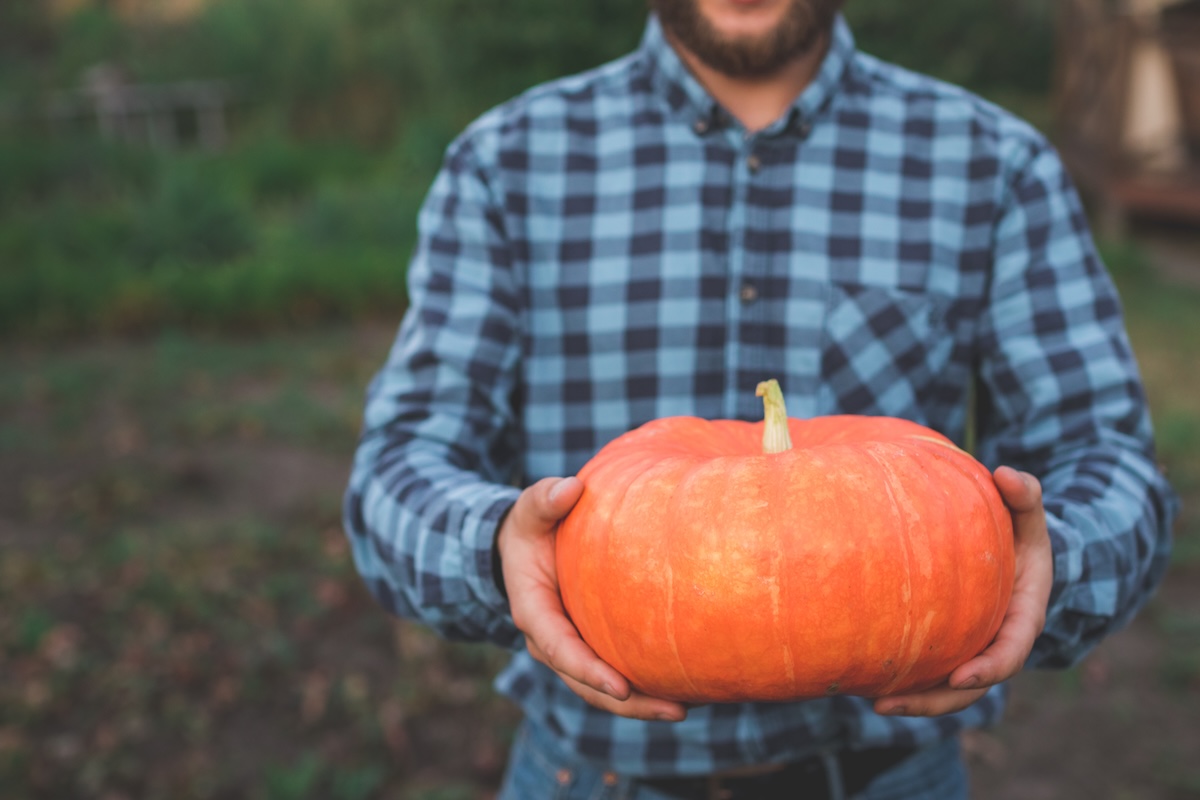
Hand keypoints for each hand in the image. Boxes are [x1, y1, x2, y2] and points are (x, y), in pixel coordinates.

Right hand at [497, 476, 688, 721]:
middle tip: (674, 710)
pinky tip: (682, 688)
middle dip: (628, 703)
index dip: (588, 670)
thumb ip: (544, 499)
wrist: (524, 547)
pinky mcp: (590, 647)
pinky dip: (643, 686)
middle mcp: (549, 640)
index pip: (559, 648)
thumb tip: (570, 488)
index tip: (622, 686)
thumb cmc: (532, 525)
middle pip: (585, 683)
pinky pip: (614, 674)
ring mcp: (570, 648)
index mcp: (533, 610)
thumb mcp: (530, 510)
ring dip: (640, 704)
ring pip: (601, 689)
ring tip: (684, 709)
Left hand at [874, 466, 1053, 716]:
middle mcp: (997, 643)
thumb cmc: (1020, 533)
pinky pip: (930, 672)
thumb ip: (1024, 496)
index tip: (961, 677)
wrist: (1014, 553)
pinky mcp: (951, 648)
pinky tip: (866, 681)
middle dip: (934, 700)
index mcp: (1023, 618)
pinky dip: (906, 681)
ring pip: (947, 689)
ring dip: (914, 701)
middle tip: (889, 703)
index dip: (988, 669)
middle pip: (970, 687)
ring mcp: (973, 650)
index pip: (1009, 654)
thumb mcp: (1029, 514)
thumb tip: (1007, 474)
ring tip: (873, 702)